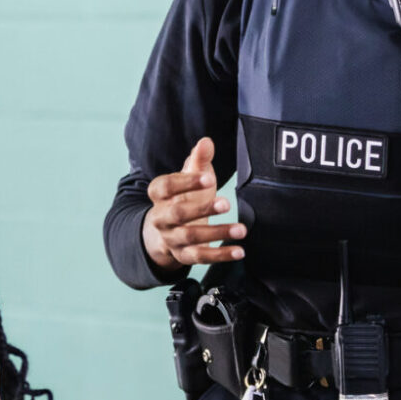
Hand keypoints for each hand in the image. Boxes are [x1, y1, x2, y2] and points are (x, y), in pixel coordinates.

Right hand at [142, 137, 245, 272]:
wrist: (166, 231)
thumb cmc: (182, 197)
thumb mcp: (189, 177)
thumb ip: (198, 160)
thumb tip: (206, 142)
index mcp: (159, 195)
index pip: (165, 187)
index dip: (185, 182)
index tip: (208, 178)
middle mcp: (161, 218)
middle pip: (176, 214)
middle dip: (201, 209)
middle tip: (226, 203)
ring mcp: (171, 239)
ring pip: (191, 238)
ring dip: (217, 233)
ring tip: (241, 229)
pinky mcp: (183, 256)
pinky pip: (201, 257)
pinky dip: (221, 255)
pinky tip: (239, 251)